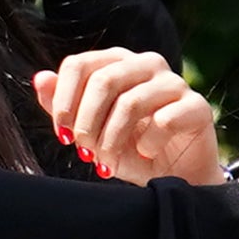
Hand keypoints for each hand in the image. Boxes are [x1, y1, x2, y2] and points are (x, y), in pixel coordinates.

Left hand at [38, 47, 224, 183]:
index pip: (78, 65)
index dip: (64, 101)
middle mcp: (146, 63)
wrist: (172, 176)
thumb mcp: (87, 131)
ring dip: (112, 138)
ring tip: (107, 160)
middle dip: (87, 122)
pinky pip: (164, 120)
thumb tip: (40, 78)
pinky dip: (147, 143)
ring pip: (131, 102)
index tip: (62, 133)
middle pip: (103, 81)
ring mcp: (175, 83)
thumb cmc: (127, 148)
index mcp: (116, 62)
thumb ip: (61, 105)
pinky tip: (145, 153)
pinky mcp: (198, 106)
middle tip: (83, 150)